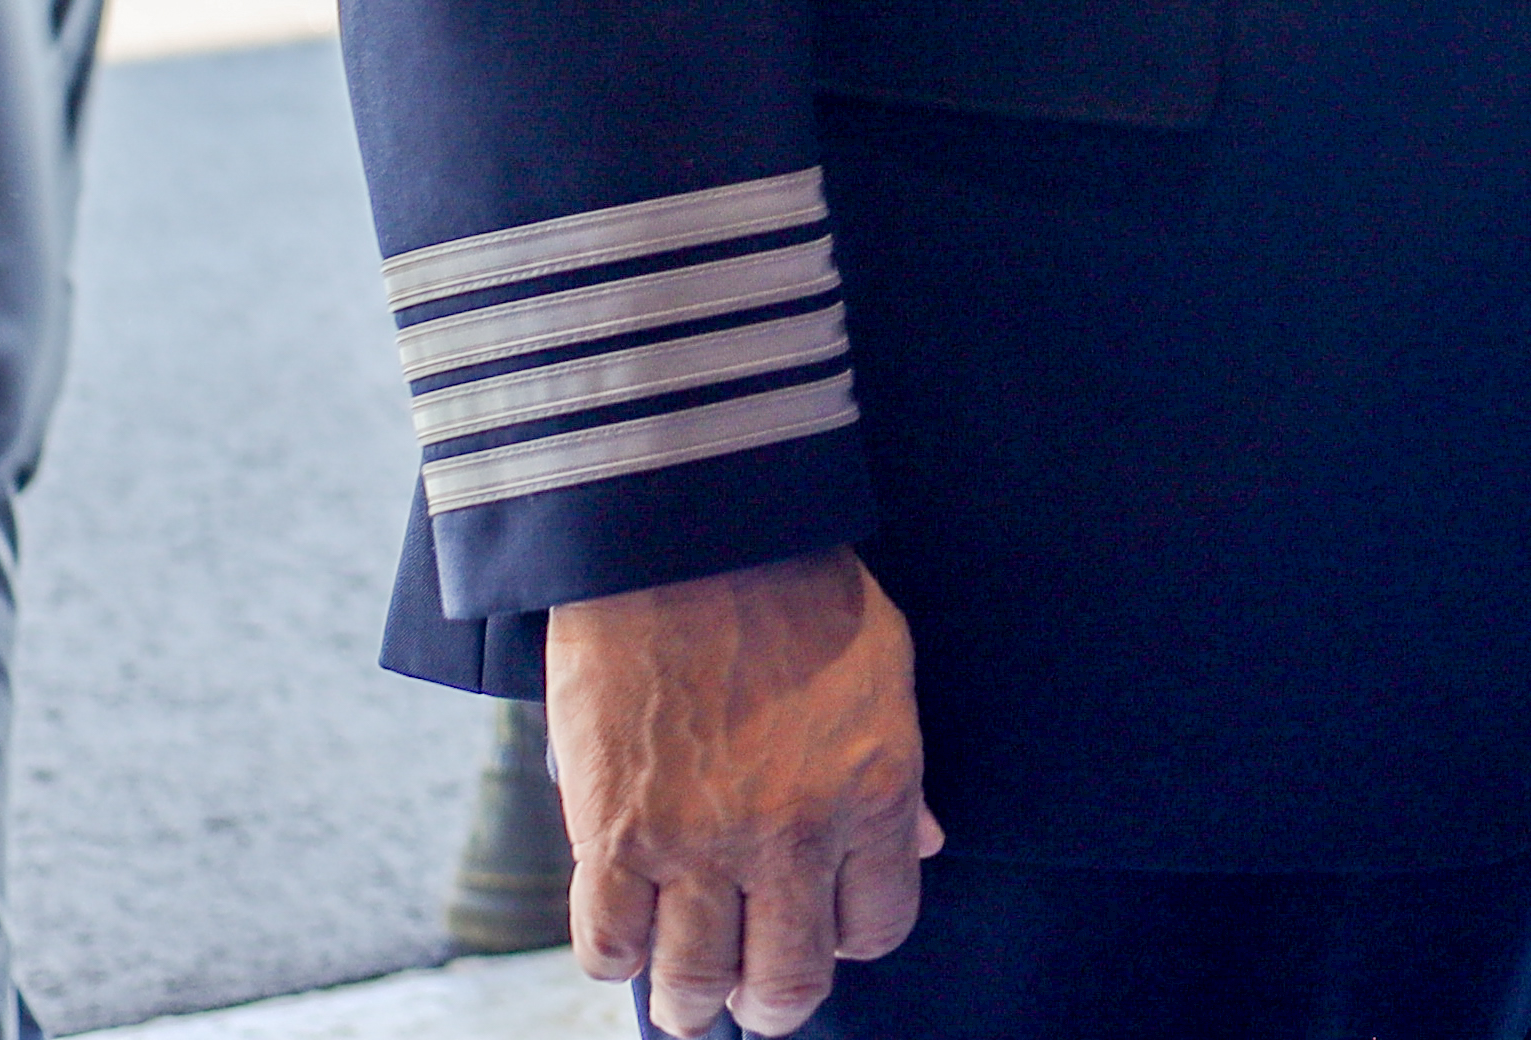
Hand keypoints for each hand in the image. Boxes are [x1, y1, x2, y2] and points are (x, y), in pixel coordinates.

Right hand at [551, 551, 932, 1033]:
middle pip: (787, 978)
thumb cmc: (793, 589)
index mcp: (873, 793)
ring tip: (685, 997)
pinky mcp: (615, 835)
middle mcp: (795, 834)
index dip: (847, 944)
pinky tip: (626, 937)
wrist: (688, 537)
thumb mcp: (884, 670)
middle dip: (768, 1004)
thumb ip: (900, 772)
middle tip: (747, 999)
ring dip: (690, 1001)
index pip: (876, 928)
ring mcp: (701, 842)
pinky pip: (609, 947)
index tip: (820, 937)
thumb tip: (921, 847)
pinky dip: (617, 958)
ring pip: (695, 980)